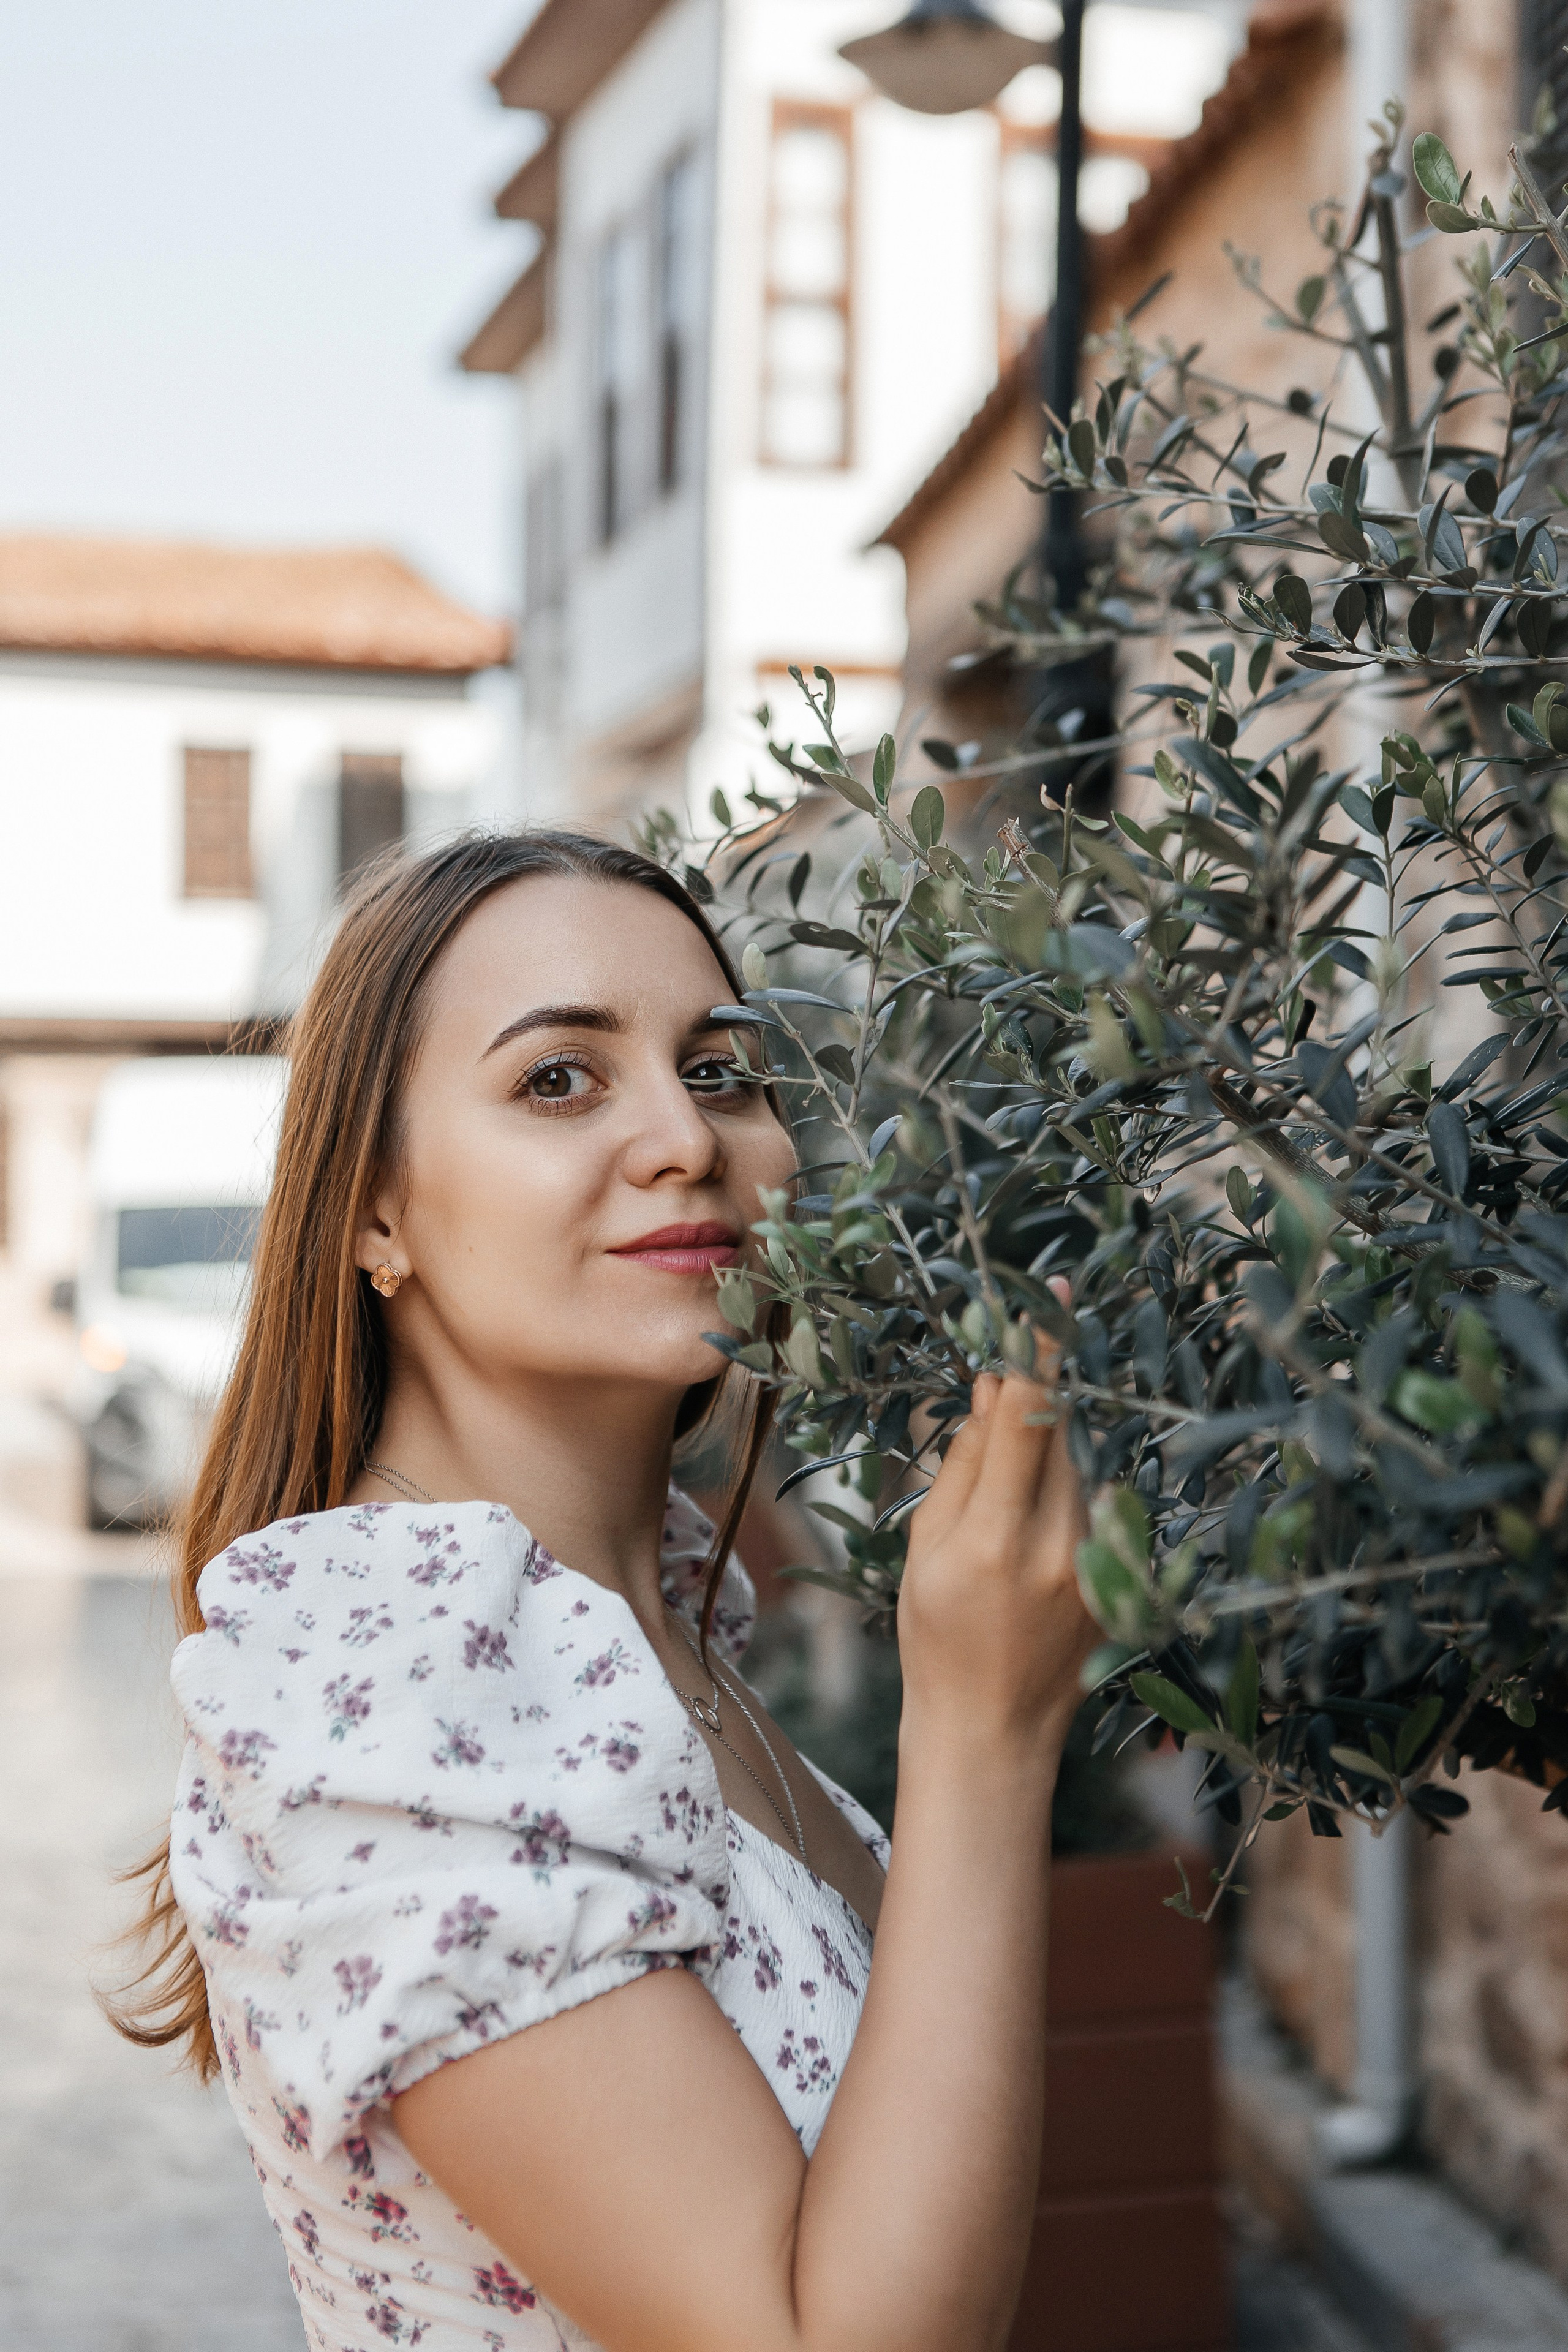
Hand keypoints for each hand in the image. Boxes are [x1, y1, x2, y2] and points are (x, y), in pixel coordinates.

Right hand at [898, 1332, 1096, 1763]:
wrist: (992, 1729)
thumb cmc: (937, 1635)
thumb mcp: (926, 1545)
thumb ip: (964, 1462)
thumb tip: (990, 1387)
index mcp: (996, 1538)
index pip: (1025, 1419)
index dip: (1036, 1353)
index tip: (1050, 1298)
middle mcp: (1060, 1547)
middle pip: (1062, 1433)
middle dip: (1039, 1399)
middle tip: (1015, 1386)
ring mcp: (1101, 1567)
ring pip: (1081, 1468)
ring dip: (1050, 1457)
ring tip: (1007, 1511)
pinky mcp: (1127, 1581)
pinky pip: (1098, 1507)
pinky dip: (1068, 1498)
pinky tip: (1034, 1544)